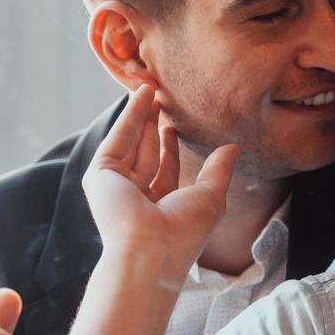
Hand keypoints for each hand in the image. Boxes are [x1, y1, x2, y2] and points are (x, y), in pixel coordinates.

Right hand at [81, 84, 238, 268]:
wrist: (152, 248)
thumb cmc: (184, 230)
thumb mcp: (211, 196)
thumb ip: (219, 170)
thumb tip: (233, 148)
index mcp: (158, 208)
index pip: (163, 171)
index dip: (169, 147)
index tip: (174, 126)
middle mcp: (134, 197)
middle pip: (144, 152)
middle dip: (152, 125)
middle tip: (161, 98)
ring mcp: (115, 186)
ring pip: (130, 142)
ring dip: (140, 114)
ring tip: (152, 87)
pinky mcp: (100, 174)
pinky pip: (118, 138)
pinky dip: (130, 116)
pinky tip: (142, 95)